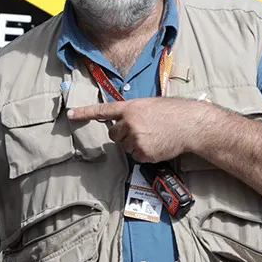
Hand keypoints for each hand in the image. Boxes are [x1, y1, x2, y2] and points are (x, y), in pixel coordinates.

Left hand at [67, 97, 214, 162]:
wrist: (190, 124)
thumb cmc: (174, 112)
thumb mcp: (150, 105)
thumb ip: (134, 112)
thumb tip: (124, 122)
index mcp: (130, 108)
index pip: (103, 110)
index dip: (85, 113)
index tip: (71, 114)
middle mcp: (129, 123)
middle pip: (114, 134)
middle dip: (122, 134)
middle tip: (141, 131)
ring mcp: (136, 139)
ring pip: (125, 147)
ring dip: (135, 144)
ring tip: (154, 136)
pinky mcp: (143, 153)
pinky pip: (136, 157)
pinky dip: (144, 153)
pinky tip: (157, 145)